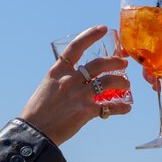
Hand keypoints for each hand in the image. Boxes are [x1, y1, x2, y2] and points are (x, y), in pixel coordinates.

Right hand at [19, 25, 130, 144]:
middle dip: (115, 62)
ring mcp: (79, 95)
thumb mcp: (47, 86)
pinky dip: (120, 108)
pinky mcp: (86, 111)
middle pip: (99, 64)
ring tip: (127, 85)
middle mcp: (70, 80)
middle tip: (123, 64)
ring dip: (122, 82)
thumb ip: (62, 80)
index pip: (76, 47)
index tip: (103, 29)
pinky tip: (127, 108)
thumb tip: (75, 78)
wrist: (34, 132)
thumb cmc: (38, 111)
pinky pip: (109, 107)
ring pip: (109, 82)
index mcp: (58, 71)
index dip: (91, 35)